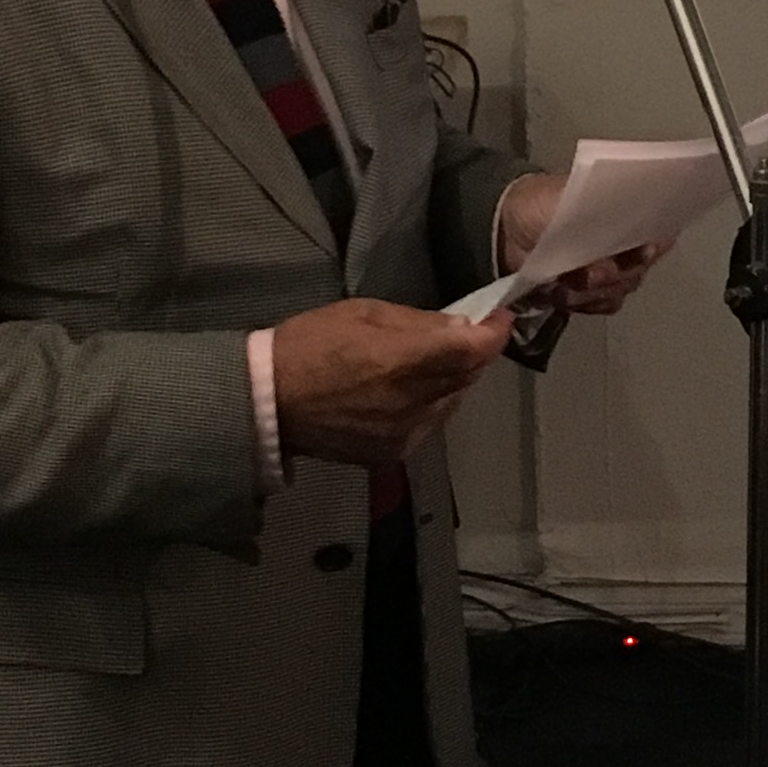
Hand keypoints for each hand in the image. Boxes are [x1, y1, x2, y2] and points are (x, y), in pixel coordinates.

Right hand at [272, 297, 510, 465]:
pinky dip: (429, 406)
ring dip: (450, 382)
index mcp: (408, 360)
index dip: (495, 333)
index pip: (476, 350)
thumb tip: (462, 328)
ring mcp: (408, 432)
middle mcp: (417, 401)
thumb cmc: (311, 344)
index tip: (498, 319)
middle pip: (468, 377)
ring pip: (451, 402)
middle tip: (461, 337)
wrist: (269, 403)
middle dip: (471, 355)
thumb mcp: (364, 313)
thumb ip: (418, 323)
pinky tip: (406, 394)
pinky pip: (429, 424)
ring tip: (427, 365)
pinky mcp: (395, 452)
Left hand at [497, 171, 671, 318]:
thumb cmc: (539, 206)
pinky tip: (561, 294)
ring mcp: (606, 270)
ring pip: (619, 291)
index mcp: (626, 213)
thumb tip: (639, 219)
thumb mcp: (571, 197)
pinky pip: (601, 306)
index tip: (641, 251)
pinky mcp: (586, 292)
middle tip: (586, 273)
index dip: (654, 245)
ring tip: (564, 285)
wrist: (501, 230)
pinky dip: (583, 304)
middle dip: (614, 275)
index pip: (659, 231)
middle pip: (639, 269)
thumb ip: (606, 206)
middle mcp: (624, 243)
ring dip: (593, 293)